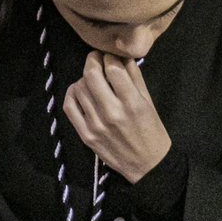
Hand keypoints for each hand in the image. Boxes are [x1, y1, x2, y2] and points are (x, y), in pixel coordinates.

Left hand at [63, 51, 171, 182]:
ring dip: (84, 78)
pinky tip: (80, 91)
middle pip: (91, 75)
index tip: (109, 56)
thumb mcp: (149, 103)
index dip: (109, 57)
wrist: (147, 164)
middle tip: (96, 59)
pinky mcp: (85, 134)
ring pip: (79, 87)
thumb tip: (121, 56)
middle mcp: (112, 113)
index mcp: (133, 104)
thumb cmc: (152, 131)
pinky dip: (72, 93)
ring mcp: (96, 125)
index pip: (113, 69)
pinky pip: (69, 105)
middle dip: (93, 61)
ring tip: (92, 79)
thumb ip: (135, 78)